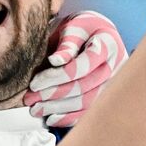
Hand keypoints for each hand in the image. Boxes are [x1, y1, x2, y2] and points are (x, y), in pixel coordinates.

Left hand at [24, 11, 127, 127]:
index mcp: (107, 44)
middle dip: (53, 94)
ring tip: (35, 109)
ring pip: (86, 102)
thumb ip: (67, 42)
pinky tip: (51, 119)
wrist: (97, 34)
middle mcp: (115, 66)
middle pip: (83, 86)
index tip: (35, 82)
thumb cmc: (82, 29)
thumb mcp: (73, 26)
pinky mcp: (107, 96)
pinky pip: (89, 112)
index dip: (58, 76)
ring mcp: (113, 83)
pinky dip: (69, 118)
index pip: (84, 64)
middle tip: (29, 98)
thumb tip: (56, 61)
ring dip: (58, 108)